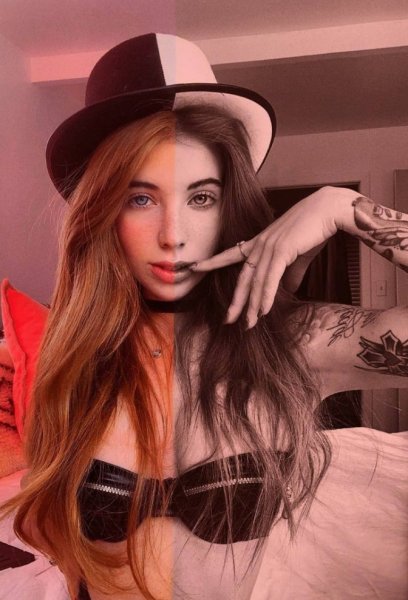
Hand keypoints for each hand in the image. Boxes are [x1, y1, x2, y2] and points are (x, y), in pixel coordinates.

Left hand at [192, 186, 355, 327]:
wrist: (330, 210)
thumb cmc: (315, 229)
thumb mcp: (298, 254)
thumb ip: (291, 273)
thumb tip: (288, 290)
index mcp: (261, 242)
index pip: (231, 254)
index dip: (213, 261)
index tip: (195, 267)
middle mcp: (260, 244)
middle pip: (243, 278)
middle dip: (236, 301)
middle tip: (228, 320)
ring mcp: (269, 247)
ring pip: (256, 283)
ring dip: (253, 306)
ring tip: (249, 324)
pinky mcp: (281, 251)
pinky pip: (270, 279)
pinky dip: (266, 297)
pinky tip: (263, 311)